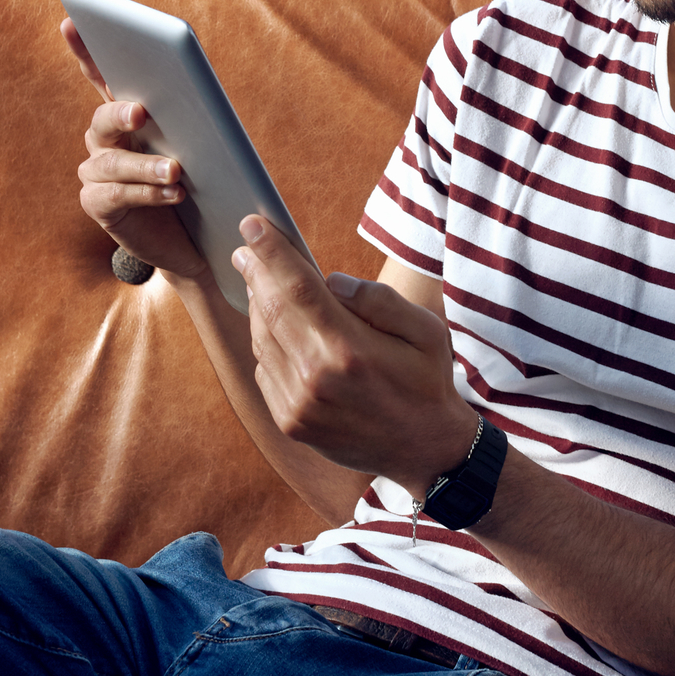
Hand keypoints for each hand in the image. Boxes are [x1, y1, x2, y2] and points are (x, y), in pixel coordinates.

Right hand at [63, 18, 208, 281]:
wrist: (194, 239)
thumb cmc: (197, 182)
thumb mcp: (197, 144)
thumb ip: (187, 115)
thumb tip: (193, 86)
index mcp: (125, 113)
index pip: (101, 76)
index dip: (85, 50)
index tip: (73, 21)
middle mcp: (104, 139)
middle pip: (103, 119)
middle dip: (119, 113)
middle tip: (141, 113)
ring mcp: (96, 172)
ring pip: (113, 162)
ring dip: (146, 166)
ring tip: (176, 172)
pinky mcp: (98, 204)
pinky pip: (116, 195)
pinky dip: (147, 193)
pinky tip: (173, 193)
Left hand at [231, 214, 477, 495]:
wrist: (425, 451)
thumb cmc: (427, 381)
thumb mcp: (426, 330)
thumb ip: (378, 299)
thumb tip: (331, 280)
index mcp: (350, 350)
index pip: (297, 287)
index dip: (271, 252)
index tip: (252, 224)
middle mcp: (316, 379)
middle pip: (270, 309)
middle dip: (256, 272)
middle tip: (246, 248)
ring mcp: (299, 405)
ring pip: (262, 339)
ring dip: (258, 305)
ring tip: (261, 281)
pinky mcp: (290, 422)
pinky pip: (266, 369)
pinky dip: (266, 341)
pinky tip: (277, 325)